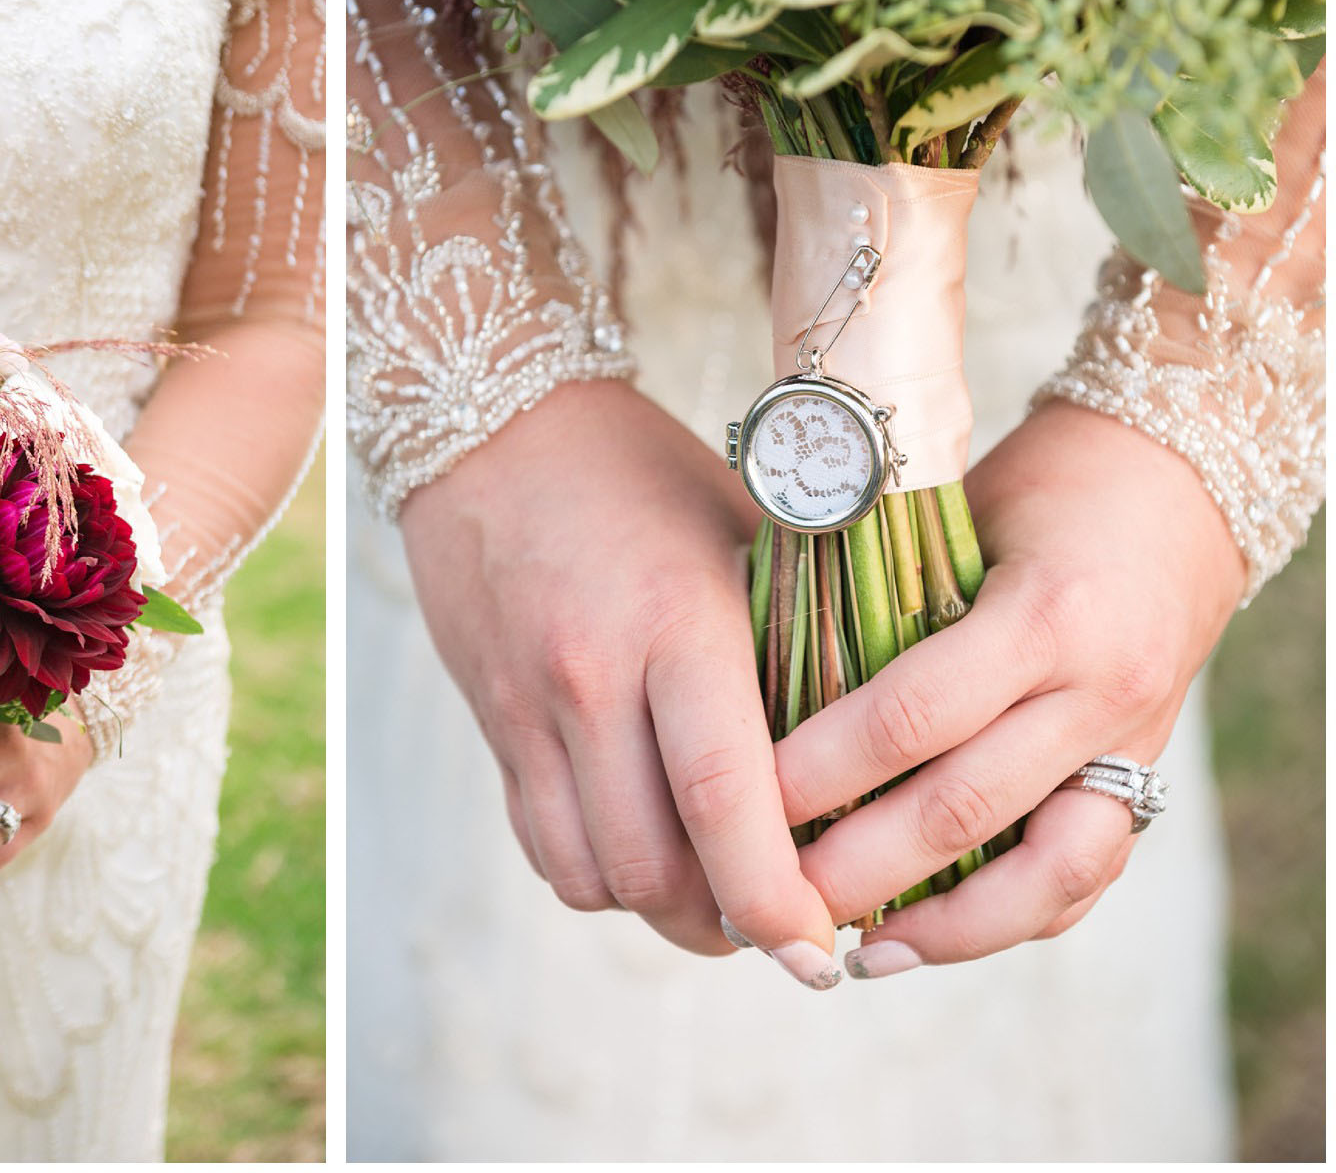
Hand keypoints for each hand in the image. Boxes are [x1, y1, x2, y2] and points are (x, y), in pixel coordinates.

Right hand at [401, 379, 845, 987]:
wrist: (490, 429)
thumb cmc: (641, 472)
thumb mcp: (743, 530)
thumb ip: (806, 633)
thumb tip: (889, 746)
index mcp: (677, 622)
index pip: (729, 801)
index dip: (780, 901)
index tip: (826, 949)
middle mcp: (591, 678)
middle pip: (659, 868)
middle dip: (731, 927)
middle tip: (789, 930)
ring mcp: (529, 708)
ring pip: (597, 876)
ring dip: (664, 910)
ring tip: (720, 897)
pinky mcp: (494, 723)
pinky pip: (545, 846)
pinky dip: (603, 875)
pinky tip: (651, 848)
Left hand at [775, 402, 1242, 974]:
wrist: (1175, 483)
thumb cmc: (1033, 487)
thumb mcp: (950, 514)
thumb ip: (877, 590)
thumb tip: (752, 662)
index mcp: (1044, 612)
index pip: (913, 713)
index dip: (823, 767)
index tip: (746, 799)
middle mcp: (1099, 690)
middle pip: (964, 808)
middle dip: (859, 865)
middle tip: (773, 893)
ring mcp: (1133, 743)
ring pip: (1047, 874)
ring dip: (944, 927)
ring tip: (856, 952)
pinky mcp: (1147, 775)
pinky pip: (1085, 876)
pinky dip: (1008, 920)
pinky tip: (926, 939)